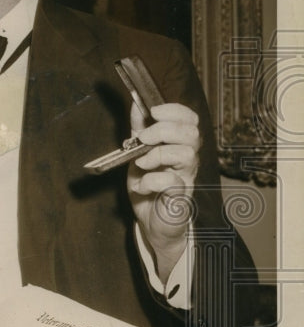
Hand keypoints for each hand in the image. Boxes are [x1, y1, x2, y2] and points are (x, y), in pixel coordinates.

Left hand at [127, 101, 200, 279]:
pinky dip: (150, 180)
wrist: (151, 222)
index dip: (175, 111)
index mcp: (178, 145)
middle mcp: (187, 160)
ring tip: (140, 162)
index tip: (153, 111)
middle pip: (191, 133)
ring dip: (157, 154)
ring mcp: (185, 179)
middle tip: (142, 139)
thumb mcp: (139, 153)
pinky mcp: (179, 199)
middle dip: (164, 130)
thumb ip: (139, 130)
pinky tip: (142, 186)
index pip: (189, 120)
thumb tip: (137, 104)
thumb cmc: (148, 186)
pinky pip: (171, 182)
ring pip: (186, 154)